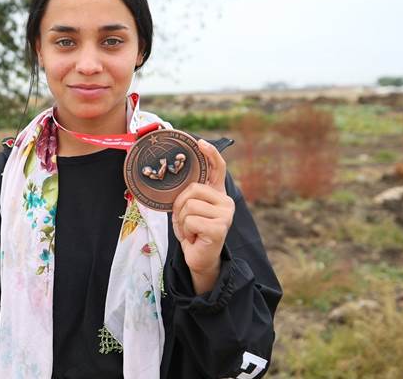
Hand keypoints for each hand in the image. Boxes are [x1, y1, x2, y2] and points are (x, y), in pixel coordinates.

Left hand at [171, 138, 234, 293]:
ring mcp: (225, 214)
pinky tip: (195, 238)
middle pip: (193, 189)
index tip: (200, 143)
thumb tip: (177, 178)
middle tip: (185, 220)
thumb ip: (189, 194)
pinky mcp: (220, 227)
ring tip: (191, 230)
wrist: (199, 258)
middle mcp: (226, 201)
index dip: (211, 154)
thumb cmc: (193, 232)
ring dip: (182, 220)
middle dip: (180, 205)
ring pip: (189, 205)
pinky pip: (191, 220)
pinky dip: (186, 230)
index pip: (218, 169)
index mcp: (218, 194)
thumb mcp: (188, 209)